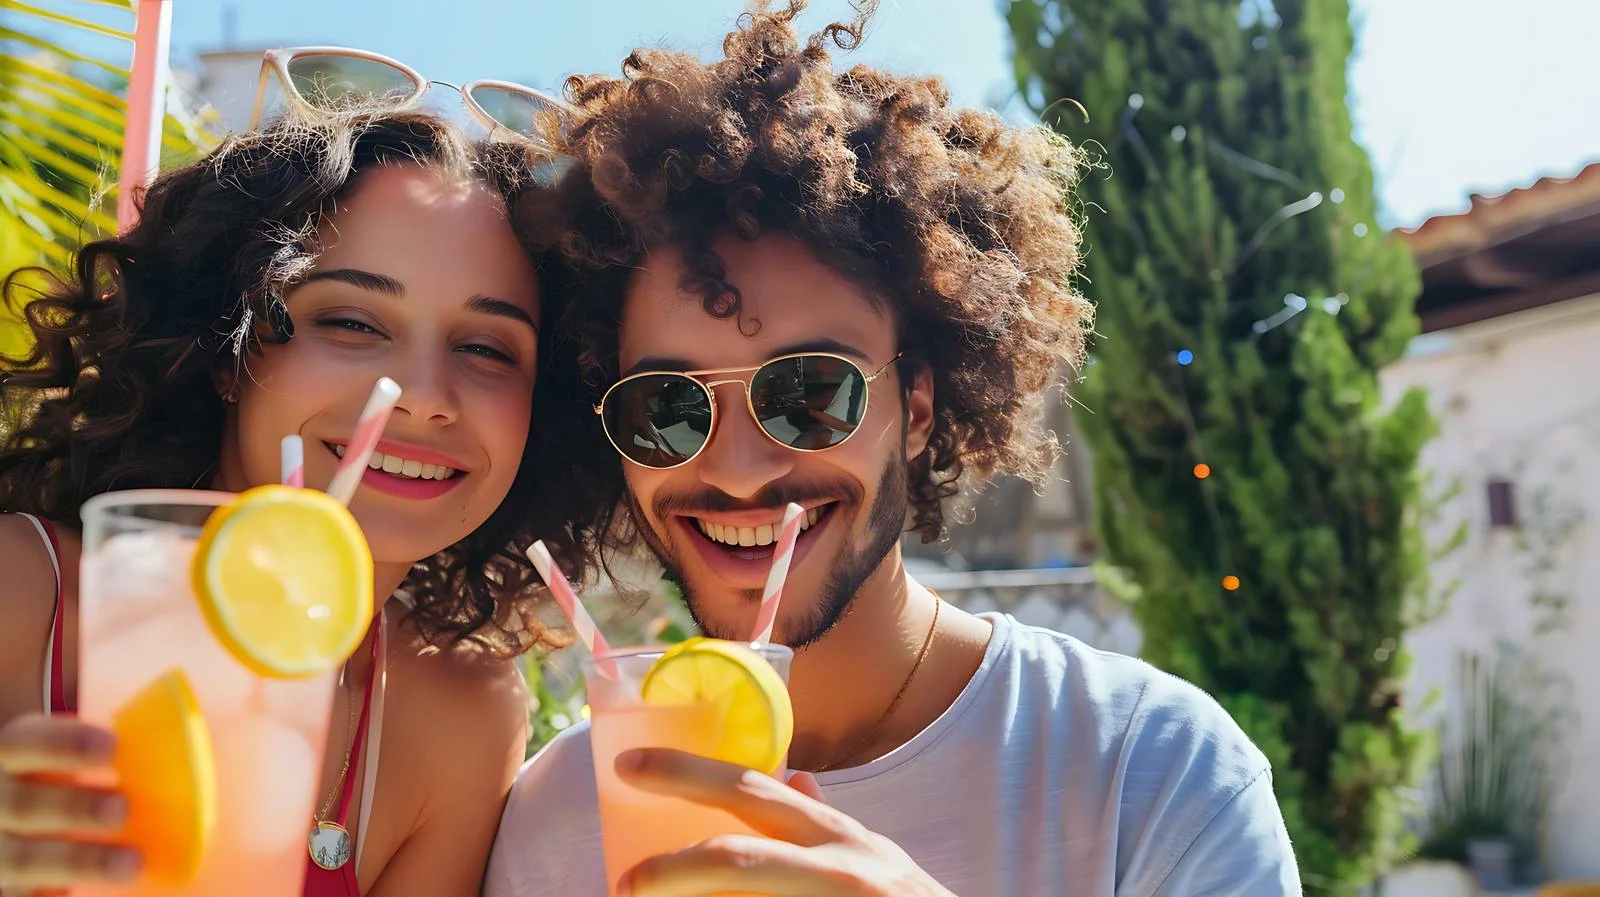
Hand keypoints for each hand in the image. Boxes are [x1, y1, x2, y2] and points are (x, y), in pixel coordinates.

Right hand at [0, 714, 140, 894]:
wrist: (24, 835)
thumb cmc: (68, 789)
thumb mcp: (72, 765)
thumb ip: (106, 756)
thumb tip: (188, 738)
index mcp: (10, 759)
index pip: (22, 743)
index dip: (63, 743)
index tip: (112, 747)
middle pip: (20, 805)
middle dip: (74, 807)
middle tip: (123, 809)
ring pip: (21, 860)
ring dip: (79, 861)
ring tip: (132, 863)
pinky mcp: (6, 889)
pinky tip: (89, 895)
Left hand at [613, 748, 953, 896]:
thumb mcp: (878, 862)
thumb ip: (830, 829)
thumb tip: (796, 778)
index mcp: (840, 837)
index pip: (754, 791)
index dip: (686, 773)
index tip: (627, 767)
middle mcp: (845, 868)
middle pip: (737, 860)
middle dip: (669, 868)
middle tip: (622, 882)